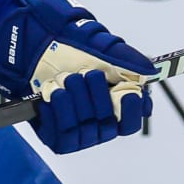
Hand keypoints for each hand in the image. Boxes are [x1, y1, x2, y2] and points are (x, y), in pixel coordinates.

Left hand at [0, 0, 155, 153]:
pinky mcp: (56, 136)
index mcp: (115, 104)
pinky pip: (64, 137)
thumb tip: (151, 71)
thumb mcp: (101, 46)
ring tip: (64, 79)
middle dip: (97, 98)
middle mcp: (99, 121)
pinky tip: (52, 93)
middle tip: (84, 74)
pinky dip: (59, 112)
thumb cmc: (69, 47)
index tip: (129, 94)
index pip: (132, 122)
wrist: (32, 46)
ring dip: (76, 101)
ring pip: (87, 132)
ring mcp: (78, 131)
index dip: (132, 111)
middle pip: (110, 126)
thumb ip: (128, 59)